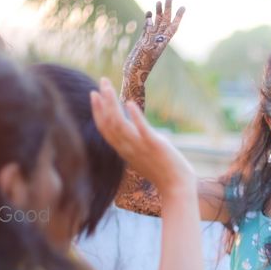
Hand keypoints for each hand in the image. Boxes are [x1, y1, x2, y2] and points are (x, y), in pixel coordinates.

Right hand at [90, 77, 193, 196]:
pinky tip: (129, 103)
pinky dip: (135, 117)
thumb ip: (136, 143)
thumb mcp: (143, 155)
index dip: (97, 112)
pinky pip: (142, 130)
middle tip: (101, 81)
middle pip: (108, 123)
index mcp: (124, 150)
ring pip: (119, 124)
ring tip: (108, 87)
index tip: (94, 95)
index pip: (105, 129)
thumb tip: (137, 130)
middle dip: (103, 102)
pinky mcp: (154, 145)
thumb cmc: (162, 172)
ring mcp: (140, 147)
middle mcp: (128, 148)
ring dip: (112, 104)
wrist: (176, 187)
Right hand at [120, 0, 183, 107]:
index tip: (183, 7)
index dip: (178, 17)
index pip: (172, 26)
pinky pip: (148, 28)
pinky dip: (149, 20)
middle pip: (165, 21)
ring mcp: (150, 40)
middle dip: (168, 9)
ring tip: (159, 1)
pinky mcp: (143, 42)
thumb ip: (149, 38)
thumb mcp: (146, 51)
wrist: (133, 74)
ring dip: (158, 12)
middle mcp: (158, 40)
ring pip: (156, 23)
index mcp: (162, 42)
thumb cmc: (140, 65)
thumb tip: (150, 25)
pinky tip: (148, 12)